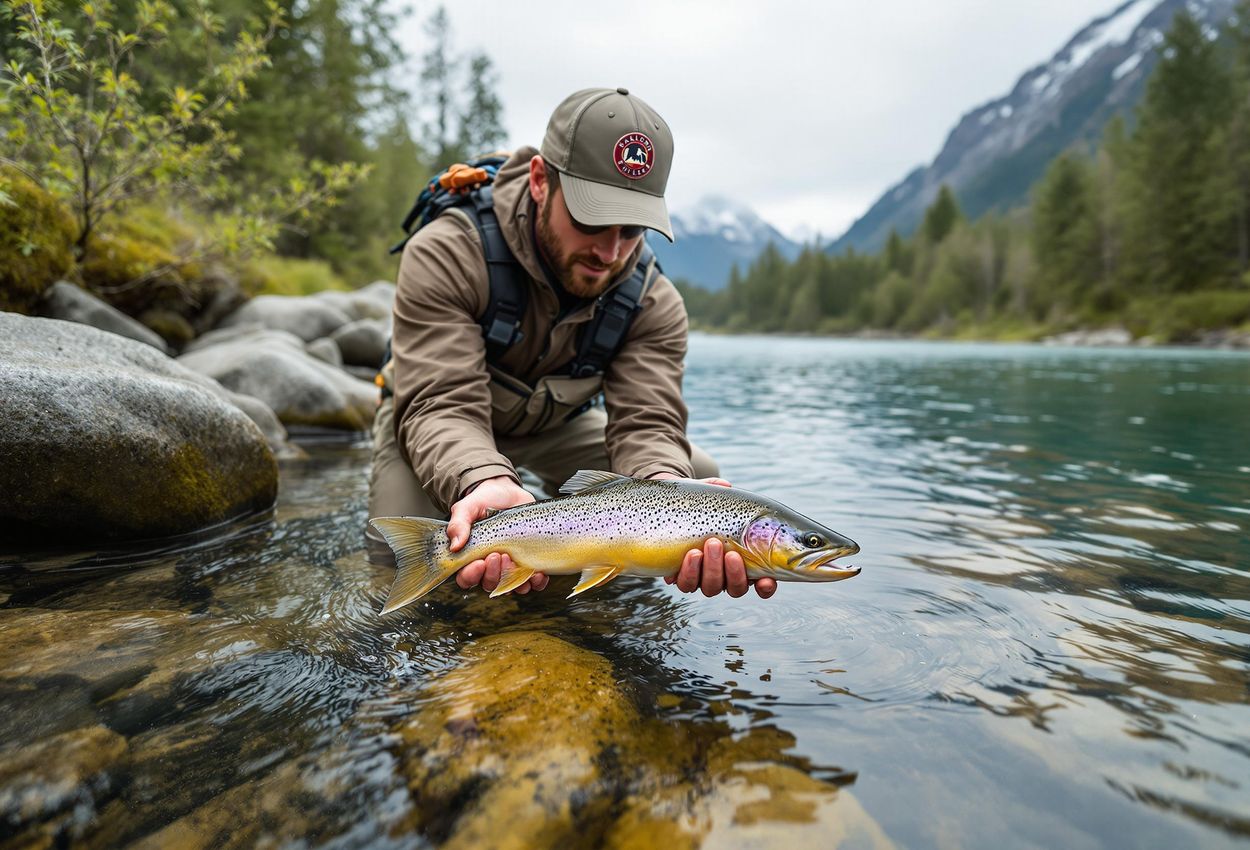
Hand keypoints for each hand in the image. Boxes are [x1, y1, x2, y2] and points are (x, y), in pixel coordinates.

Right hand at [448, 476, 548, 594]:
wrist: (508, 493)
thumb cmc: (485, 501)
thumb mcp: (468, 508)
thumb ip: (458, 524)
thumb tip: (455, 546)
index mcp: (471, 557)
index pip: (466, 578)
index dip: (471, 576)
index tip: (480, 562)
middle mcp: (490, 566)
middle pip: (489, 584)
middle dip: (494, 573)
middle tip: (499, 555)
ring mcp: (510, 566)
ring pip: (511, 587)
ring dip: (514, 582)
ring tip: (515, 561)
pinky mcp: (529, 563)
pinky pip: (533, 583)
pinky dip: (536, 583)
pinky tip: (538, 574)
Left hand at [651, 474, 776, 598]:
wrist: (667, 507)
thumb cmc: (697, 505)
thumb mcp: (709, 496)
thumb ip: (717, 490)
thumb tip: (724, 486)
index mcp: (742, 561)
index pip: (760, 584)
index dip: (766, 587)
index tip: (767, 580)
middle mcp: (724, 575)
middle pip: (735, 588)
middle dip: (735, 573)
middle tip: (730, 552)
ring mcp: (702, 578)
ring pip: (712, 588)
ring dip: (713, 570)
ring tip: (710, 544)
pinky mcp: (681, 576)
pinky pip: (685, 584)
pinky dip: (689, 572)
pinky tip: (691, 555)